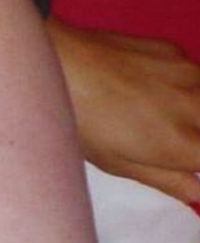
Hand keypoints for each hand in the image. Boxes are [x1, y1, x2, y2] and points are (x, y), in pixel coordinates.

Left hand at [50, 17, 199, 202]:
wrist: (56, 61)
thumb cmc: (80, 120)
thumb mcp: (118, 162)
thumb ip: (168, 180)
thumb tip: (198, 192)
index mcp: (185, 145)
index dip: (192, 160)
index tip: (179, 161)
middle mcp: (198, 108)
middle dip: (193, 137)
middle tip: (164, 137)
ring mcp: (189, 74)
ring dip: (192, 109)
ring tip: (155, 114)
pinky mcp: (174, 51)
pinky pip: (191, 74)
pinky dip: (179, 86)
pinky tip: (144, 86)